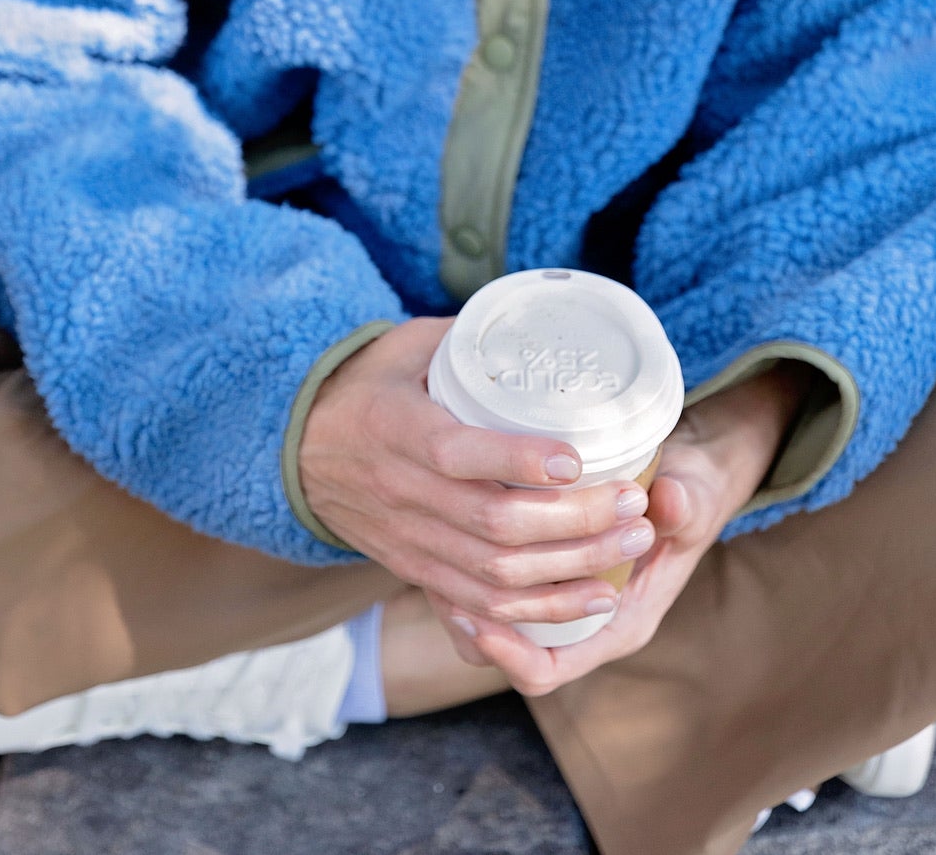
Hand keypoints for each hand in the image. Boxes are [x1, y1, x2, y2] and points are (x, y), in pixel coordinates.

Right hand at [299, 320, 659, 631]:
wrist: (301, 449)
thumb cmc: (369, 384)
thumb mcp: (406, 346)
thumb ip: (466, 340)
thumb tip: (540, 325)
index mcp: (399, 428)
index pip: (459, 453)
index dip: (518, 460)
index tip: (578, 458)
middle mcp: (405, 492)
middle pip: (494, 524)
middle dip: (574, 522)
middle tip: (634, 503)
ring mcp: (412, 540)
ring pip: (496, 575)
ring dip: (571, 570)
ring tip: (631, 546)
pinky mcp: (419, 571)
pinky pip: (482, 607)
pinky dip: (541, 611)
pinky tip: (593, 598)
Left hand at [442, 364, 807, 696]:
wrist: (688, 472)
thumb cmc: (690, 490)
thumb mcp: (695, 495)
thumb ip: (685, 502)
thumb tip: (669, 501)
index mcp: (619, 624)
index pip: (548, 669)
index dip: (509, 655)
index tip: (480, 619)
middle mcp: (585, 620)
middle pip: (510, 652)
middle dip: (472, 625)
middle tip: (438, 582)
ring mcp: (563, 596)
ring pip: (497, 622)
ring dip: (465, 598)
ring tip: (434, 559)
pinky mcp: (547, 566)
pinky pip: (497, 588)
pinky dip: (471, 573)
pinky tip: (448, 536)